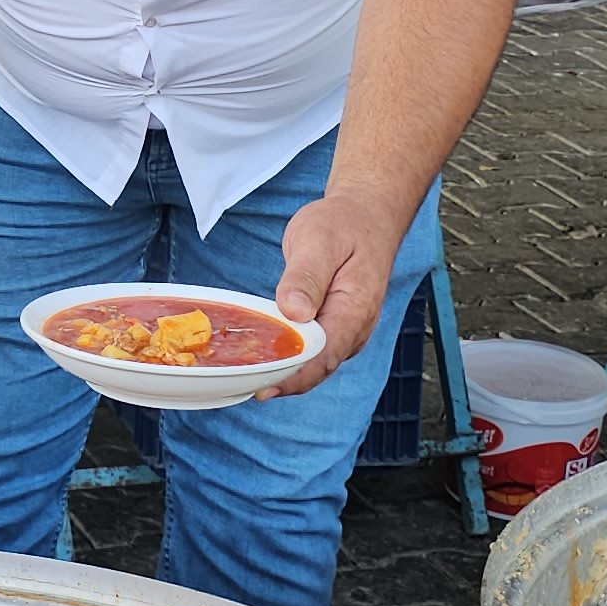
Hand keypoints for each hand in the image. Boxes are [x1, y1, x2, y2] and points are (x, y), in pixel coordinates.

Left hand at [265, 190, 406, 396]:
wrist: (365, 216)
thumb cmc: (344, 225)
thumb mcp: (319, 240)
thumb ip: (306, 277)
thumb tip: (294, 312)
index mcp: (355, 310)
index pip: (324, 356)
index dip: (294, 377)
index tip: (263, 389)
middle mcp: (354, 328)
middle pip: (318, 368)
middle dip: (282, 380)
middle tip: (240, 384)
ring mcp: (346, 330)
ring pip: (314, 363)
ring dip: (283, 372)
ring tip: (245, 376)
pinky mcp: (334, 326)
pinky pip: (312, 350)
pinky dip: (289, 356)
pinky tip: (262, 357)